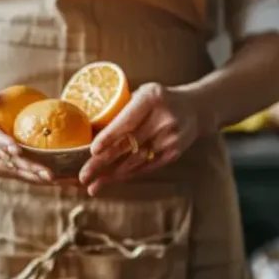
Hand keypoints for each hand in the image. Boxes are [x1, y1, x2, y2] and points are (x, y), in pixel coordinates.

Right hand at [0, 81, 53, 183]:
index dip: (4, 143)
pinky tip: (55, 182)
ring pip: (13, 172)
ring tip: (59, 182)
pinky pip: (14, 175)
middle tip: (51, 174)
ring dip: (36, 178)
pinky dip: (33, 178)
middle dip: (29, 168)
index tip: (18, 149)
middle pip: (7, 161)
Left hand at [79, 83, 206, 194]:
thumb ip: (122, 109)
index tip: (93, 150)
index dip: (109, 137)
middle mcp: (163, 119)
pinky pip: (146, 167)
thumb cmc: (159, 100)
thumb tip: (88, 128)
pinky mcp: (174, 153)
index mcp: (152, 98)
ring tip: (93, 185)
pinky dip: (127, 174)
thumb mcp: (143, 94)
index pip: (127, 121)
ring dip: (112, 175)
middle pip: (128, 144)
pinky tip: (112, 180)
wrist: (196, 108)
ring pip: (135, 160)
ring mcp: (171, 138)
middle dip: (103, 162)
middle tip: (83, 176)